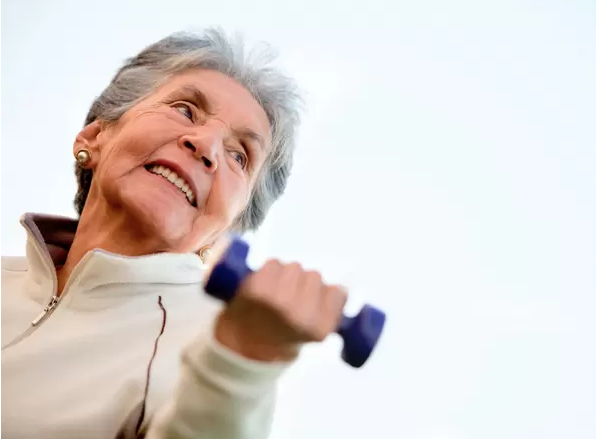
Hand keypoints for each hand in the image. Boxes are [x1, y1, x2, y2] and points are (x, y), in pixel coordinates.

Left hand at [214, 260, 347, 361]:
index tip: (315, 300)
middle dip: (305, 282)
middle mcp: (299, 314)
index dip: (326, 292)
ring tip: (278, 290)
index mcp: (318, 328)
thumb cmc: (283, 335)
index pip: (337, 292)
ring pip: (295, 267)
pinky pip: (274, 263)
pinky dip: (271, 270)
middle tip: (293, 294)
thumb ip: (332, 310)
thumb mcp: (315, 333)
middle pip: (315, 276)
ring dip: (288, 274)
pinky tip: (266, 284)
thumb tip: (343, 285)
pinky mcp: (256, 289)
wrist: (243, 344)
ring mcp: (276, 301)